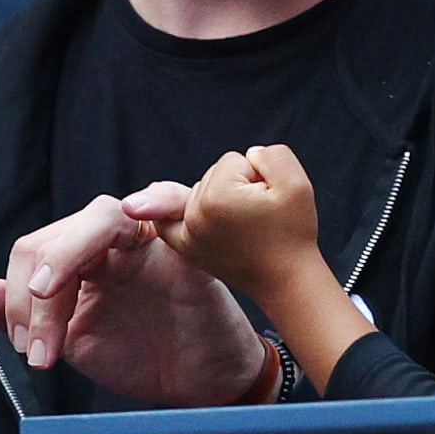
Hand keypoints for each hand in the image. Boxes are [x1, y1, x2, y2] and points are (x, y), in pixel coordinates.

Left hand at [0, 189, 267, 406]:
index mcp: (83, 260)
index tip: (28, 349)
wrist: (200, 384)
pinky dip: (160, 197)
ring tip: (48, 293)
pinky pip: (178, 203)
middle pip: (62, 233)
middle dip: (33, 293)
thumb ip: (17, 316)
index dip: (15, 297)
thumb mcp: (70, 339)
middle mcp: (114, 242)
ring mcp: (152, 241)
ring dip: (67, 253)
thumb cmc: (144, 355)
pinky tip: (136, 210)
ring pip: (103, 215)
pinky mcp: (190, 249)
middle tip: (39, 348)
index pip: (35, 252)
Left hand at [138, 145, 320, 301]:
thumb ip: (270, 154)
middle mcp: (195, 215)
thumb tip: (246, 158)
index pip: (234, 161)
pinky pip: (166, 221)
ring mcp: (188, 234)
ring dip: (218, 199)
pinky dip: (163, 214)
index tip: (269, 200)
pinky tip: (138, 209)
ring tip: (245, 224)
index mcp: (218, 196)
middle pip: (214, 175)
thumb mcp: (296, 181)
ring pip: (199, 191)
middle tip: (260, 214)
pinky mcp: (188, 248)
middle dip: (238, 186)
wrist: (288, 279)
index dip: (258, 174)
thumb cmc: (294, 232)